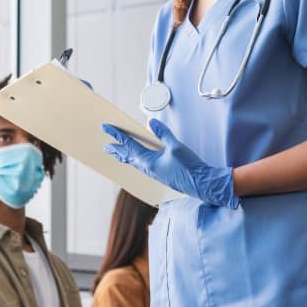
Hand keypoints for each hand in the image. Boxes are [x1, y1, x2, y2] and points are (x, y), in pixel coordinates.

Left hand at [102, 119, 238, 207]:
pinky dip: (135, 161)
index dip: (116, 135)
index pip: (128, 145)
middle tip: (105, 146)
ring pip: (134, 163)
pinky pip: (142, 167)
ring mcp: (153, 173)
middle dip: (116, 150)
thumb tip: (151, 123)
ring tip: (117, 154)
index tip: (106, 128)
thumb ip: (163, 134)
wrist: (201, 184)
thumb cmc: (189, 167)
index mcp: (148, 162)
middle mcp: (148, 169)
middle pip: (127, 157)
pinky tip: (138, 161)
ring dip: (124, 157)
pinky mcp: (160, 175)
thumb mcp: (176, 146)